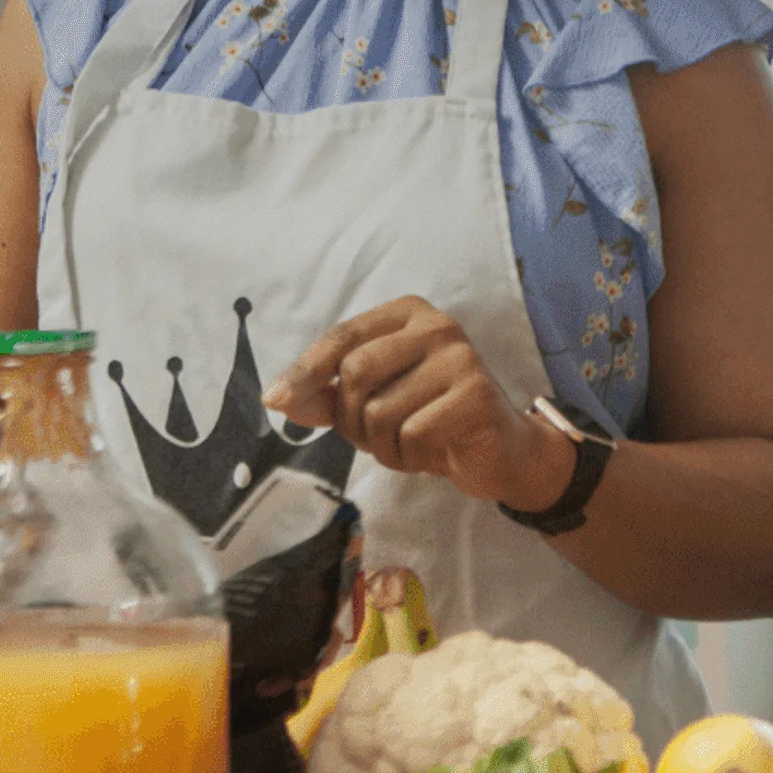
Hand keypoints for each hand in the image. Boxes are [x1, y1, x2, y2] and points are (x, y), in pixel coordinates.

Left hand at [264, 297, 573, 510]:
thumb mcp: (372, 400)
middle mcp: (437, 326)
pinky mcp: (476, 396)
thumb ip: (326, 394)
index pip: (342, 336)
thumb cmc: (428, 416)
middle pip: (355, 373)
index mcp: (408, 315)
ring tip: (408, 444)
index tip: (274, 400)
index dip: (305, 370)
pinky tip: (431, 454)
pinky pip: (412, 436)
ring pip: (380, 412)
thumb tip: (277, 398)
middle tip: (374, 436)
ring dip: (381, 446)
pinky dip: (409, 457)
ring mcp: (461, 358)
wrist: (498, 451)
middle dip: (351, 419)